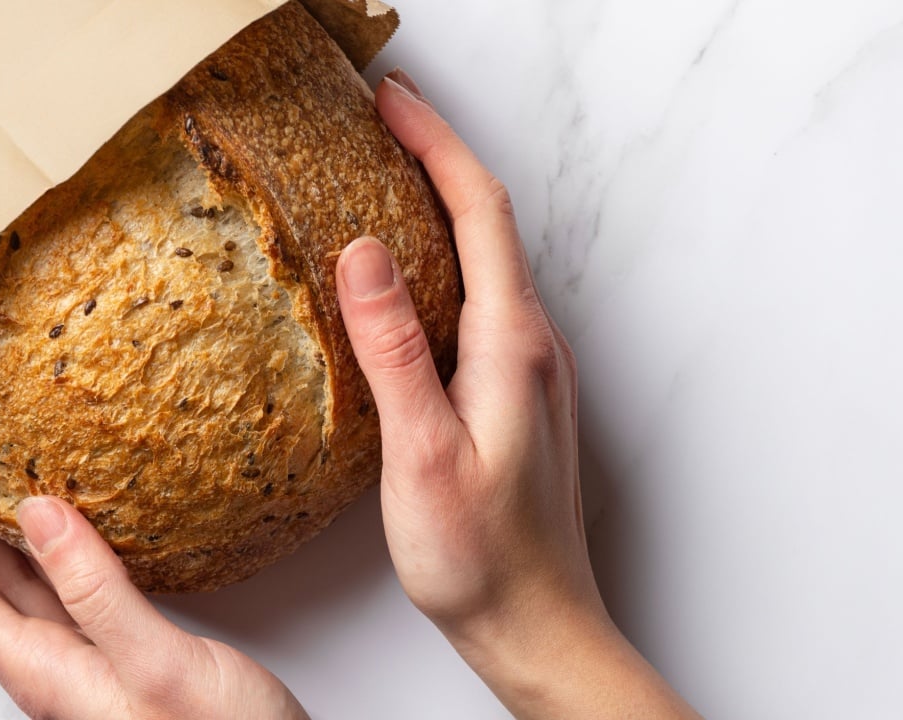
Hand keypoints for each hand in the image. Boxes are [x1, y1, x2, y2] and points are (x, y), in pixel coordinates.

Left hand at [0, 443, 306, 719]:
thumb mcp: (159, 667)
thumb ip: (99, 594)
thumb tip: (40, 513)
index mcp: (40, 668)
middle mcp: (49, 662)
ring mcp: (83, 657)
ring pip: (12, 581)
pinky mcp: (120, 649)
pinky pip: (62, 584)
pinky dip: (46, 541)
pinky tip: (62, 515)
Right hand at [335, 70, 699, 717]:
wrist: (538, 626)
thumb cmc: (483, 559)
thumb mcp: (423, 455)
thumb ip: (395, 350)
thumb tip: (364, 254)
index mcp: (512, 346)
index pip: (480, 211)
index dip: (435, 145)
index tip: (390, 101)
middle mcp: (532, 345)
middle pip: (489, 221)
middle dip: (438, 158)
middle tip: (382, 119)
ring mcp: (529, 368)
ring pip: (488, 259)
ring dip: (443, 205)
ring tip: (387, 176)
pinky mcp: (515, 393)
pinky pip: (481, 300)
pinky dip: (446, 259)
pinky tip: (409, 275)